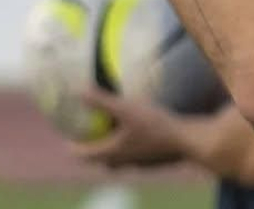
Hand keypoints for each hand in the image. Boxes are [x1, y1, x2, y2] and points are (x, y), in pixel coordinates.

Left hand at [71, 89, 185, 168]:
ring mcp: (140, 162)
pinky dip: (128, 146)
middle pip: (102, 160)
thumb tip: (78, 91)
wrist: (186, 140)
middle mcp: (124, 161)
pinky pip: (134, 154)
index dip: (74, 148)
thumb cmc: (155, 125)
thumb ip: (102, 101)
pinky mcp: (153, 159)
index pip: (85, 155)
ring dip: (112, 148)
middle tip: (88, 134)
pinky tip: (136, 132)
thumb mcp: (126, 108)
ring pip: (119, 159)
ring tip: (111, 132)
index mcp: (113, 152)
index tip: (67, 139)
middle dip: (93, 149)